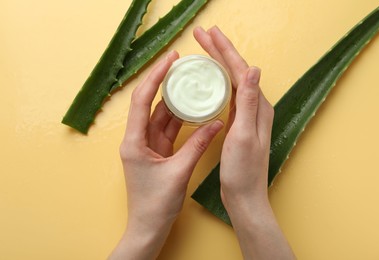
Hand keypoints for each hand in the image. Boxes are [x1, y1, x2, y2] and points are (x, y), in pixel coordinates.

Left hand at [110, 51, 222, 259]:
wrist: (148, 227)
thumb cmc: (156, 205)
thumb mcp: (179, 172)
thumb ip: (197, 145)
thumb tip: (216, 124)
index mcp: (134, 142)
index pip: (141, 101)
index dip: (154, 78)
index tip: (169, 61)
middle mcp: (138, 140)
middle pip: (150, 104)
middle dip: (163, 82)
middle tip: (179, 64)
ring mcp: (147, 146)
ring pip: (160, 116)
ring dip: (173, 100)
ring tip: (187, 81)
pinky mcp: (157, 153)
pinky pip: (168, 129)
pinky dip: (180, 119)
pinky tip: (191, 108)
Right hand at [194, 26, 294, 258]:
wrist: (244, 196)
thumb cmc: (243, 171)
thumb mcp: (244, 136)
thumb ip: (250, 103)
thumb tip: (254, 69)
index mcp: (258, 108)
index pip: (240, 71)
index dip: (224, 50)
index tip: (209, 34)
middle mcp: (256, 108)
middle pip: (237, 71)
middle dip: (220, 51)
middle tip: (203, 35)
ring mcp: (248, 115)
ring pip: (233, 81)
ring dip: (219, 63)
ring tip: (206, 49)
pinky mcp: (240, 123)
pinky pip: (230, 94)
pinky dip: (219, 82)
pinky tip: (211, 80)